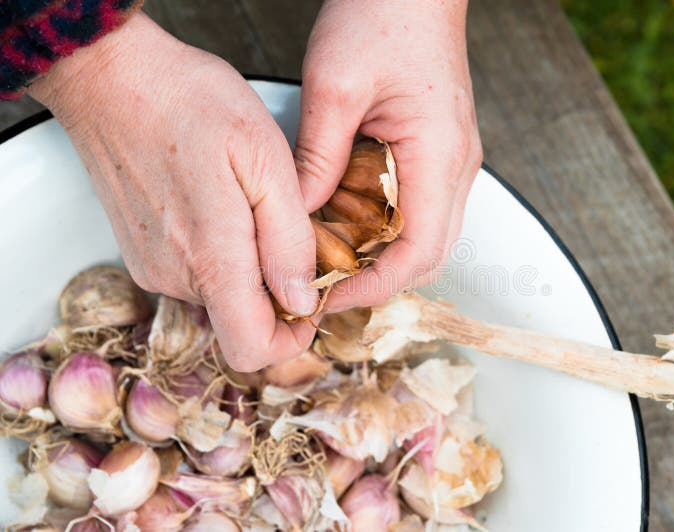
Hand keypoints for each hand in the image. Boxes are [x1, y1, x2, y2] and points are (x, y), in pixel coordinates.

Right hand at [29, 13, 318, 370]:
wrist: (109, 74)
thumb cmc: (189, 102)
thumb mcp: (264, 159)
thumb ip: (288, 240)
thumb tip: (302, 301)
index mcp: (210, 260)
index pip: (252, 350)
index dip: (291, 339)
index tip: (312, 300)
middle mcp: (173, 277)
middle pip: (240, 322)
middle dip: (276, 291)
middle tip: (291, 230)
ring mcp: (151, 266)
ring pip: (219, 296)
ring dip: (249, 267)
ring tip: (255, 206)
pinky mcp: (141, 252)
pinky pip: (194, 274)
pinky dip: (221, 254)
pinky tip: (225, 204)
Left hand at [295, 0, 481, 310]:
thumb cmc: (383, 15)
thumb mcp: (334, 86)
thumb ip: (317, 157)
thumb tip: (299, 214)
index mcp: (439, 155)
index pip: (419, 252)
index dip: (375, 285)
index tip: (330, 295)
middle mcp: (457, 166)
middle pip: (428, 254)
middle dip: (377, 279)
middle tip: (324, 285)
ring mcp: (454, 161)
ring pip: (425, 236)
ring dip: (380, 255)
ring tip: (331, 258)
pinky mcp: (441, 152)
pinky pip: (419, 209)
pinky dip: (385, 228)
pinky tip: (348, 221)